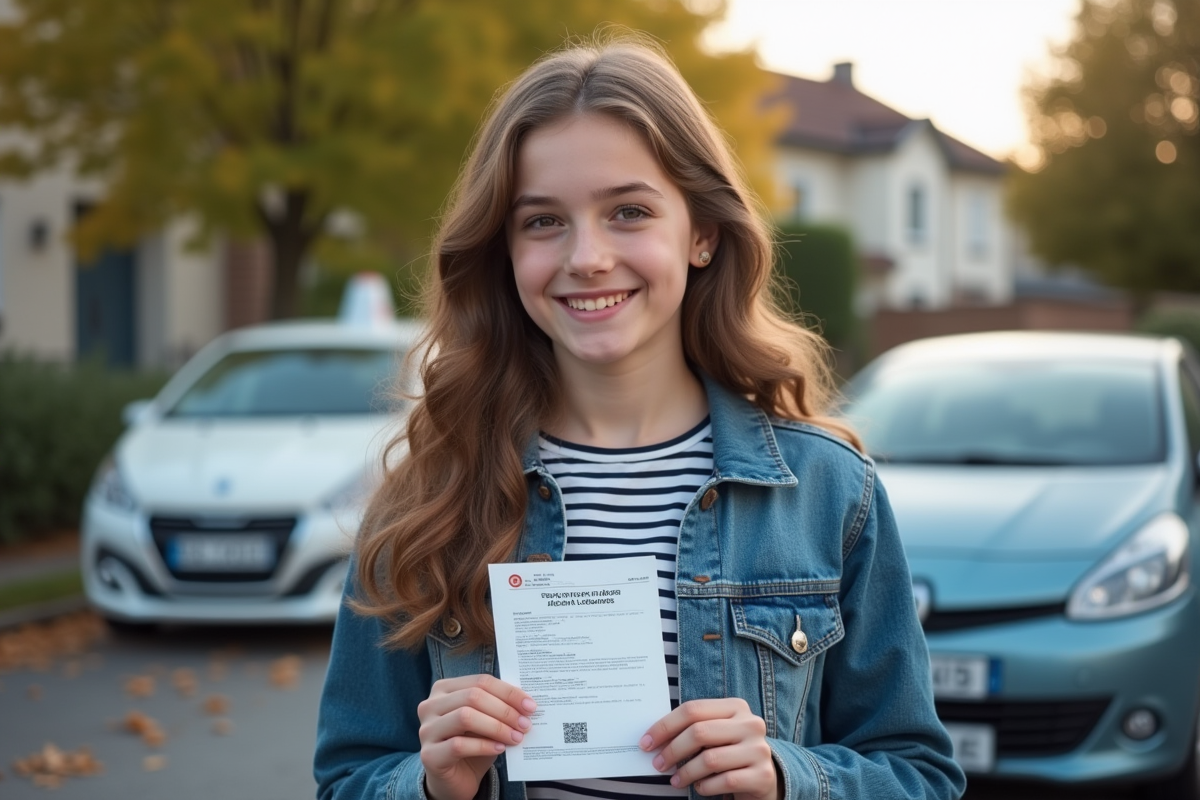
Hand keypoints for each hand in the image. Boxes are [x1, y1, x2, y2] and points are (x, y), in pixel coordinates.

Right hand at [417, 674, 535, 799]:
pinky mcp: (428, 755)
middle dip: (504, 710)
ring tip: (516, 737)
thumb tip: (526, 702)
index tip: (530, 706)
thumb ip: (499, 707)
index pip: (480, 681)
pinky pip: (459, 745)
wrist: (456, 779)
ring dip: (497, 727)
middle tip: (525, 724)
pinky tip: (499, 749)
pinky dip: (484, 745)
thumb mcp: (486, 720)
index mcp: (444, 689)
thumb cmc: (472, 744)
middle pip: (473, 696)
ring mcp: (426, 730)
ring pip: (465, 717)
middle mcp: (430, 705)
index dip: (508, 692)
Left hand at [640, 698, 779, 798]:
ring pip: (710, 759)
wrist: (763, 779)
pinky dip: (705, 787)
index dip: (665, 726)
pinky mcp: (763, 775)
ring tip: (676, 780)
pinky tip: (700, 788)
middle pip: (699, 732)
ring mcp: (759, 749)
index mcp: (736, 707)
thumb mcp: (715, 734)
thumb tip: (653, 738)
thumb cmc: (729, 753)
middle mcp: (751, 724)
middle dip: (672, 750)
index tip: (646, 742)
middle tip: (658, 764)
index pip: (693, 710)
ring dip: (686, 773)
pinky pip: (725, 781)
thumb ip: (693, 729)